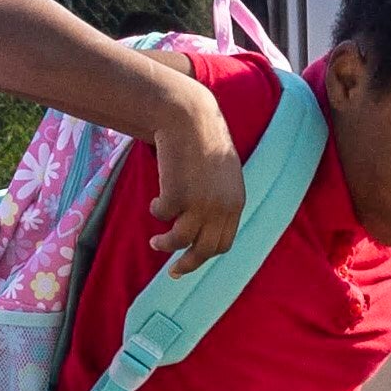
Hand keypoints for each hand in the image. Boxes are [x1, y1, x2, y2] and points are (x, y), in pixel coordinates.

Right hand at [146, 80, 246, 270]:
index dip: (206, 254)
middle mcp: (221, 208)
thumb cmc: (203, 142)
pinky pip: (162, 215)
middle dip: (187, 265)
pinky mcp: (177, 196)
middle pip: (205, 250)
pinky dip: (157, 209)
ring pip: (180, 241)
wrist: (190, 118)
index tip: (190, 260)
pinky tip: (156, 199)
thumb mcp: (223, 175)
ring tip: (154, 242)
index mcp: (235, 204)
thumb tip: (204, 228)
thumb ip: (220, 201)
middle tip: (173, 272)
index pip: (223, 243)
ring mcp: (199, 203)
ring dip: (165, 245)